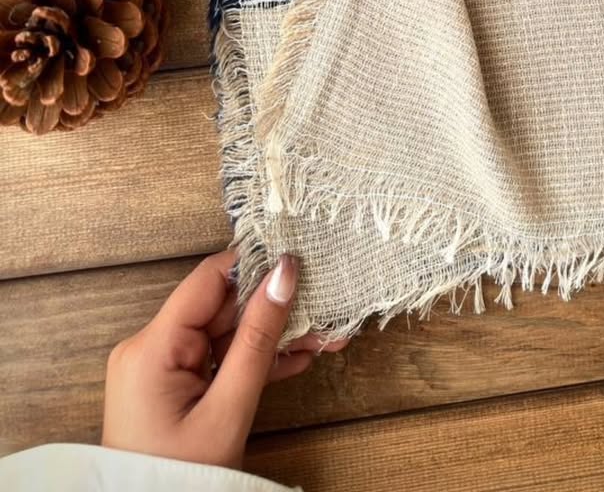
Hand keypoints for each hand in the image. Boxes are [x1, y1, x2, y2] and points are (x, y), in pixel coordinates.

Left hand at [102, 248, 346, 468]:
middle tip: (325, 308)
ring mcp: (160, 367)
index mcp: (152, 346)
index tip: (300, 260)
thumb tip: (284, 273)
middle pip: (222, 308)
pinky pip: (217, 359)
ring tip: (323, 336)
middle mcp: (150, 347)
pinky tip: (295, 358)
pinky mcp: (172, 385)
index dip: (255, 265)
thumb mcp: (228, 409)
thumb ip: (258, 339)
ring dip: (273, 337)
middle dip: (275, 308)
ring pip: (226, 334)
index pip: (209, 280)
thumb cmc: (183, 476)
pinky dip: (253, 360)